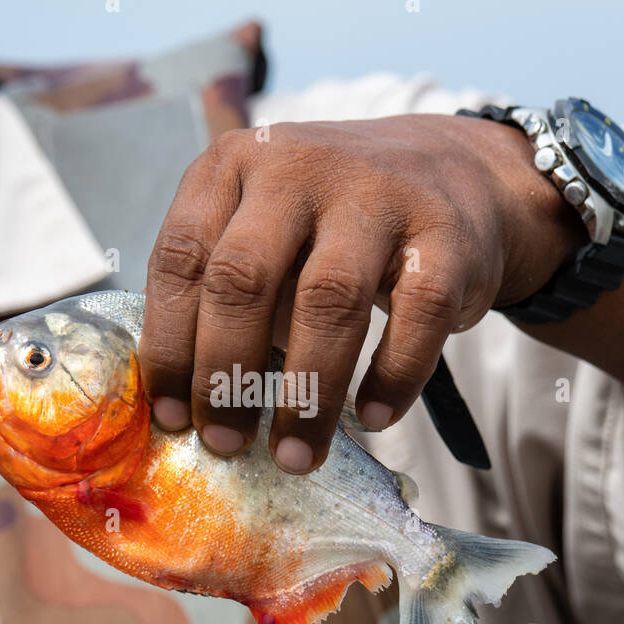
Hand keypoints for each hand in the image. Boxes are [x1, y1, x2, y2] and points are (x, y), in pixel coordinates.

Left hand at [139, 113, 584, 472]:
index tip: (169, 419)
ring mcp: (376, 193)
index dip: (169, 346)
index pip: (182, 259)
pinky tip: (373, 418)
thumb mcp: (263, 230)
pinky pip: (415, 315)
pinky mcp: (443, 232)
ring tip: (295, 455)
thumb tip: (184, 404)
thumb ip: (219, 295)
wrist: (454, 174)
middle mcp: (298, 167)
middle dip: (226, 375)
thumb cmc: (332, 226)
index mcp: (232, 167)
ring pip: (329, 301)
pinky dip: (392, 377)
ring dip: (307, 394)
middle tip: (225, 444)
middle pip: (244, 278)